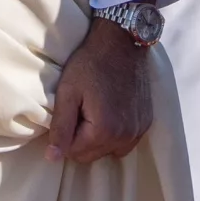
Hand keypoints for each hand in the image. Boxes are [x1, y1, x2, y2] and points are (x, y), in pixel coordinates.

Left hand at [48, 19, 154, 163]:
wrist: (122, 42)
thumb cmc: (90, 64)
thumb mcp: (67, 93)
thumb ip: (60, 129)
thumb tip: (53, 158)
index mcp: (104, 131)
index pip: (74, 153)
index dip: (66, 135)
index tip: (70, 111)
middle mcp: (125, 136)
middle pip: (92, 156)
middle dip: (81, 138)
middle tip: (81, 109)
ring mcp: (139, 130)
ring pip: (109, 151)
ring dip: (98, 139)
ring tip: (95, 110)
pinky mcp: (147, 122)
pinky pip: (125, 142)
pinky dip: (115, 134)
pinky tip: (111, 111)